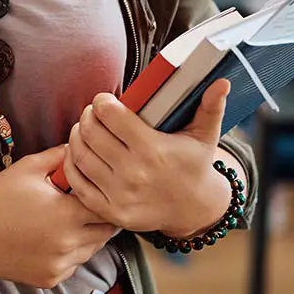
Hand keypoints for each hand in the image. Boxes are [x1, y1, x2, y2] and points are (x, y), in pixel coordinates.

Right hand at [0, 146, 116, 288]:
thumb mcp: (28, 167)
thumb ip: (59, 156)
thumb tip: (81, 148)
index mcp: (68, 215)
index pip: (107, 208)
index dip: (105, 197)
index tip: (99, 190)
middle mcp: (69, 245)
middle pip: (105, 233)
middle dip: (100, 218)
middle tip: (87, 204)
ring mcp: (60, 266)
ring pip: (91, 251)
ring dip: (88, 237)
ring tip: (70, 220)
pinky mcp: (50, 280)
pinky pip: (73, 266)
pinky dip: (71, 254)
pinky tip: (54, 238)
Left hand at [61, 80, 233, 237]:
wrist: (195, 209)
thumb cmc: (195, 165)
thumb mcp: (205, 135)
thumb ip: (211, 106)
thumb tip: (221, 82)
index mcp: (153, 150)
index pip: (111, 115)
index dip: (102, 102)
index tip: (105, 100)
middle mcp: (134, 173)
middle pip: (91, 132)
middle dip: (88, 115)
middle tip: (93, 112)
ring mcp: (120, 195)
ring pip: (80, 154)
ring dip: (76, 136)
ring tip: (85, 128)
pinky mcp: (111, 211)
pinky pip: (78, 183)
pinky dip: (71, 164)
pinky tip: (79, 152)